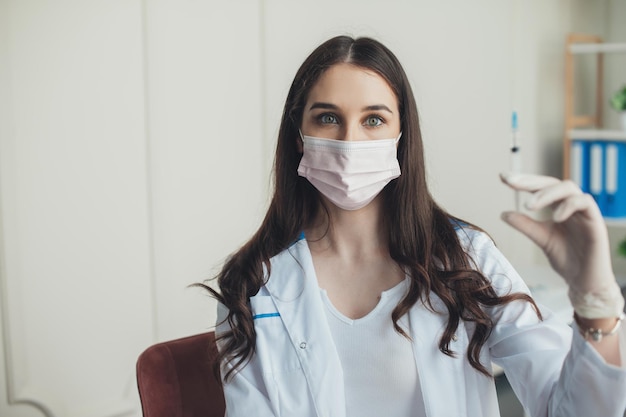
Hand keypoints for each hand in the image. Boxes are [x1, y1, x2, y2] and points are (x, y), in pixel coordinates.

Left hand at [499, 173, 615, 299]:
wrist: (583, 281)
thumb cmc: (566, 258)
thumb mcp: (541, 238)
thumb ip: (525, 225)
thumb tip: (503, 213)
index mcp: (558, 206)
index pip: (541, 187)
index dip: (523, 180)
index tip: (503, 177)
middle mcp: (572, 205)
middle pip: (552, 182)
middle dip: (530, 180)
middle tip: (510, 181)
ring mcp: (585, 211)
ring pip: (569, 188)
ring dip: (546, 194)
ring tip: (529, 206)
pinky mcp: (596, 222)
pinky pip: (585, 203)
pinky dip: (568, 206)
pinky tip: (555, 217)